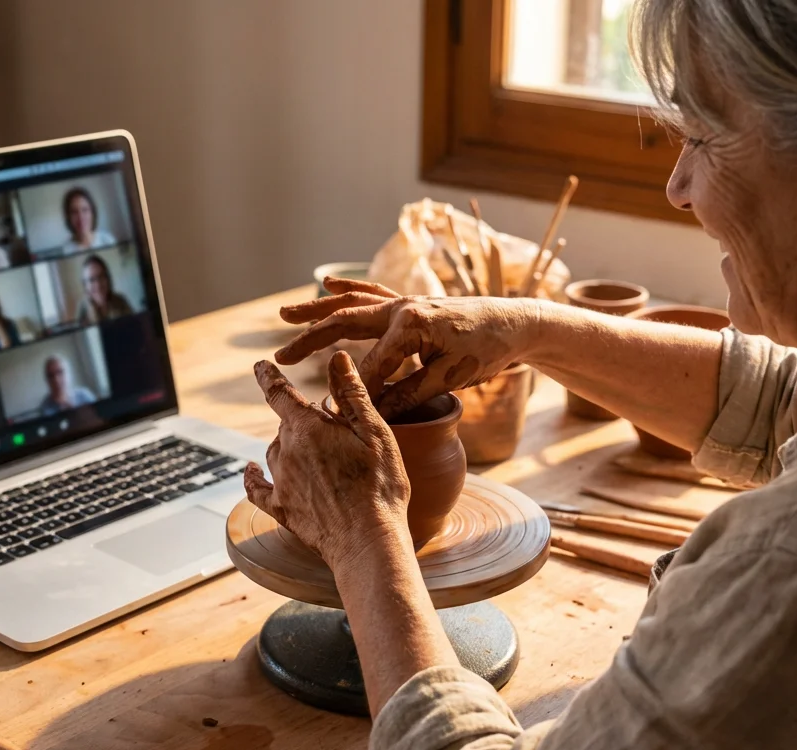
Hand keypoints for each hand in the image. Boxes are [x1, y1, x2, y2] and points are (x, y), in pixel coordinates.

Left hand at [244, 352, 411, 567]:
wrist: (368, 541)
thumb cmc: (380, 486)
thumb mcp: (375, 433)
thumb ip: (353, 394)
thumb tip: (337, 357)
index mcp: (308, 429)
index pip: (279, 393)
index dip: (267, 376)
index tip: (259, 364)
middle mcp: (287, 452)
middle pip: (286, 425)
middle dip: (302, 421)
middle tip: (332, 430)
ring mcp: (282, 482)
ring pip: (275, 452)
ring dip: (288, 446)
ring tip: (314, 452)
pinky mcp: (282, 510)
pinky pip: (257, 489)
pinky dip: (253, 477)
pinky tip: (251, 470)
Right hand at [275, 277, 542, 417]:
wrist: (517, 323)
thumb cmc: (488, 350)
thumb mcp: (450, 379)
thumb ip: (408, 393)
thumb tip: (371, 410)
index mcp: (410, 324)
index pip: (370, 366)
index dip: (353, 393)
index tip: (333, 416)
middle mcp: (402, 307)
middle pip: (344, 323)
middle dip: (310, 340)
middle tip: (280, 357)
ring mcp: (405, 302)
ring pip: (352, 304)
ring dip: (318, 310)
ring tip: (286, 315)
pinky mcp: (411, 304)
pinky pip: (373, 294)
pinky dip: (349, 289)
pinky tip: (329, 286)